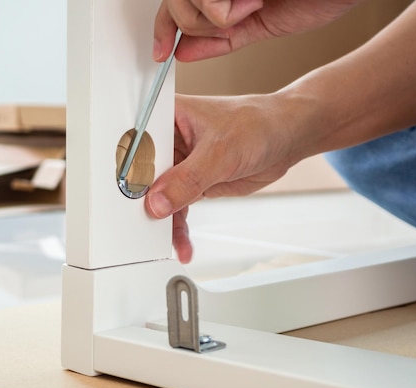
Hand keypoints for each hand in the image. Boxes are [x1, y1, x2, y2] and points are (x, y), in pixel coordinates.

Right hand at [145, 93, 307, 262]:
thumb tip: (158, 202)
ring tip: (170, 242)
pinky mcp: (192, 181)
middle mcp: (168, 139)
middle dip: (144, 203)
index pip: (137, 146)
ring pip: (160, 196)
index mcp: (166, 117)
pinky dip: (179, 226)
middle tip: (145, 228)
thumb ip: (187, 180)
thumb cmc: (257, 124)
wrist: (286, 137)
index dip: (129, 172)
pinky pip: (178, 206)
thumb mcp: (219, 152)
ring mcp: (180, 162)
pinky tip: (182, 243)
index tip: (129, 199)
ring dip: (165, 221)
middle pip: (143, 175)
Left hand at [154, 0, 360, 61]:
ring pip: (188, 6)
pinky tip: (255, 0)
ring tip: (253, 3)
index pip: (174, 9)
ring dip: (220, 17)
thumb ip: (220, 38)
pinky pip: (210, 4)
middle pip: (175, 8)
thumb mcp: (259, 25)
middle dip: (201, 25)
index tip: (160, 55)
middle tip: (237, 16)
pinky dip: (230, 10)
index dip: (162, 30)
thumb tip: (182, 52)